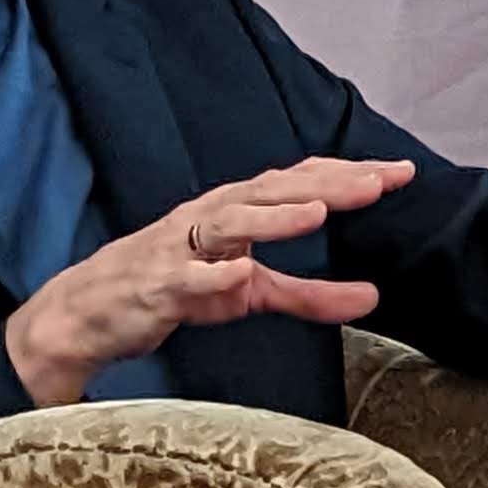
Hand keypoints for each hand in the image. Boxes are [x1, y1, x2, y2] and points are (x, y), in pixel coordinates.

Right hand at [3, 156, 408, 404]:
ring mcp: (180, 248)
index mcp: (236, 211)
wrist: (87, 314)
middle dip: (326, 184)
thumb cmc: (173, 290)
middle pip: (272, 191)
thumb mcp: (249, 293)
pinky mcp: (154, 284)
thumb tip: (373, 297)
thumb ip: (308, 294)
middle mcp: (210, 217)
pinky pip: (184, 277)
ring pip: (228, 223)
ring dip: (274, 217)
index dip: (348, 175)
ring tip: (318, 212)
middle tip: (378, 182)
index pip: (299, 183)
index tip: (400, 173)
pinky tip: (242, 272)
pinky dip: (213, 273)